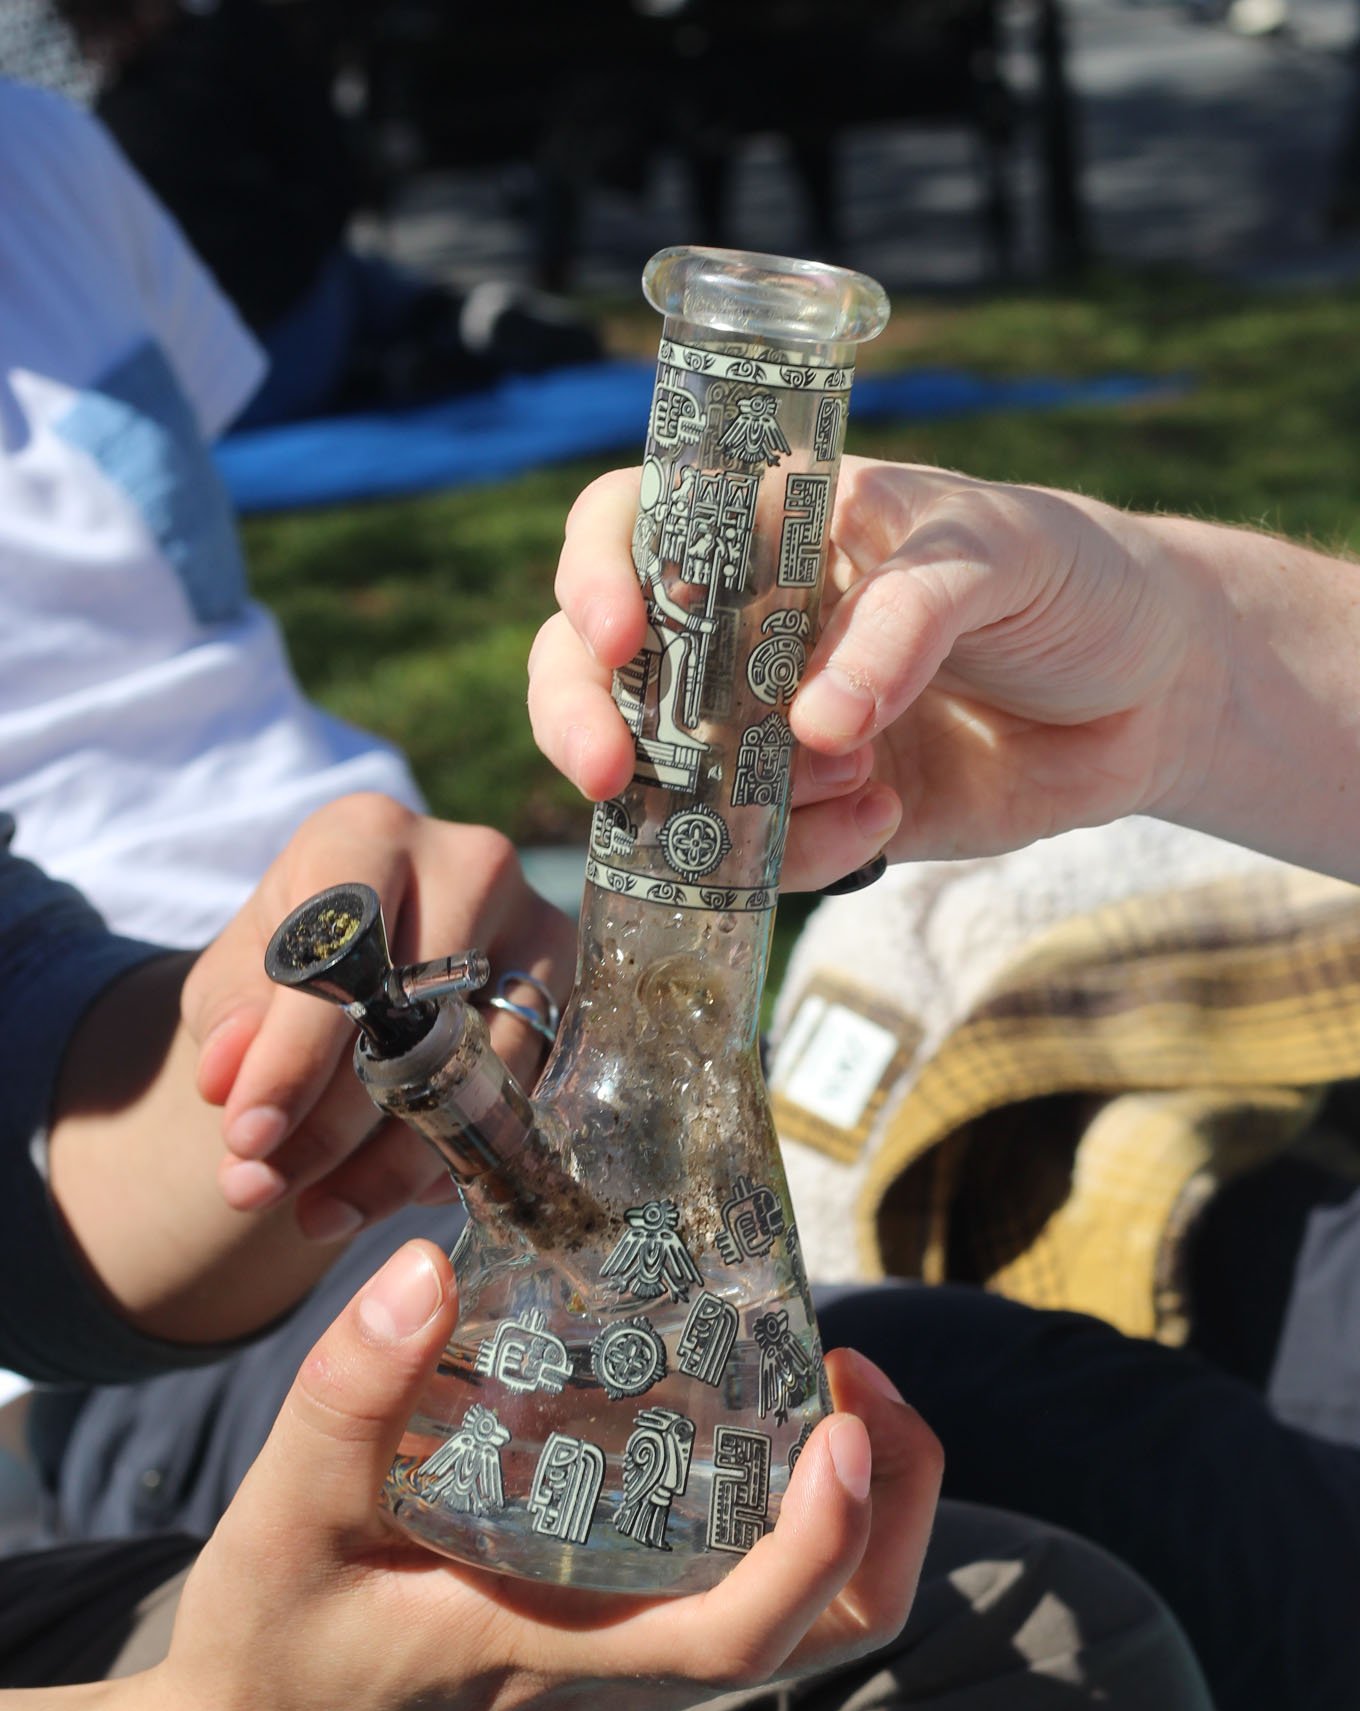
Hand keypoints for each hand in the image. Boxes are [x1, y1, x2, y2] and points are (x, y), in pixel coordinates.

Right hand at [134, 1242, 940, 1710]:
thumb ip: (348, 1397)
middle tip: (854, 1372)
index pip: (741, 1632)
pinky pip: (739, 1584)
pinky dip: (782, 1506)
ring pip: (799, 1613)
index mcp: (560, 1652)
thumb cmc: (269, 1654)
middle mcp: (622, 1669)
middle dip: (892, 1511)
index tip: (844, 1426)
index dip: (824, 1540)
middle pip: (826, 1632)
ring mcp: (627, 1661)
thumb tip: (427, 1271)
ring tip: (817, 1377)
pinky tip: (723, 1412)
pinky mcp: (610, 1641)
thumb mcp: (282, 1519)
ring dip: (853, 1504)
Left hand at [183, 795, 576, 1240]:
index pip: (343, 946)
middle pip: (415, 1014)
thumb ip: (230, 1025)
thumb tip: (231, 1080)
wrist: (368, 968)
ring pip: (476, 1070)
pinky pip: (523, 1099)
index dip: (293, 1052)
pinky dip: (453, 1159)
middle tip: (266, 1192)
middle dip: (333, 1123)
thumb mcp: (237, 982)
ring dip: (392, 1161)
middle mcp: (471, 863)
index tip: (247, 1137)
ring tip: (320, 1211)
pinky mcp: (578, 997)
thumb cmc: (296, 962)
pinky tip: (390, 1191)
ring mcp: (540, 928)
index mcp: (370, 834)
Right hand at [532, 462, 1227, 886]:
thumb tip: (812, 726)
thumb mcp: (995, 556)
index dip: (595, 572)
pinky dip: (803, 854)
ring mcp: (771, 728)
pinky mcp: (817, 813)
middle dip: (583, 718)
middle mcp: (744, 628)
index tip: (618, 634)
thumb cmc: (1071, 576)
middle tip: (613, 772)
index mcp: (772, 528)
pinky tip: (889, 817)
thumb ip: (903, 621)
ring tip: (859, 784)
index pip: (635, 525)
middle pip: (601, 665)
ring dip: (724, 801)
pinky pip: (757, 853)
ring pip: (663, 776)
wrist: (1158, 691)